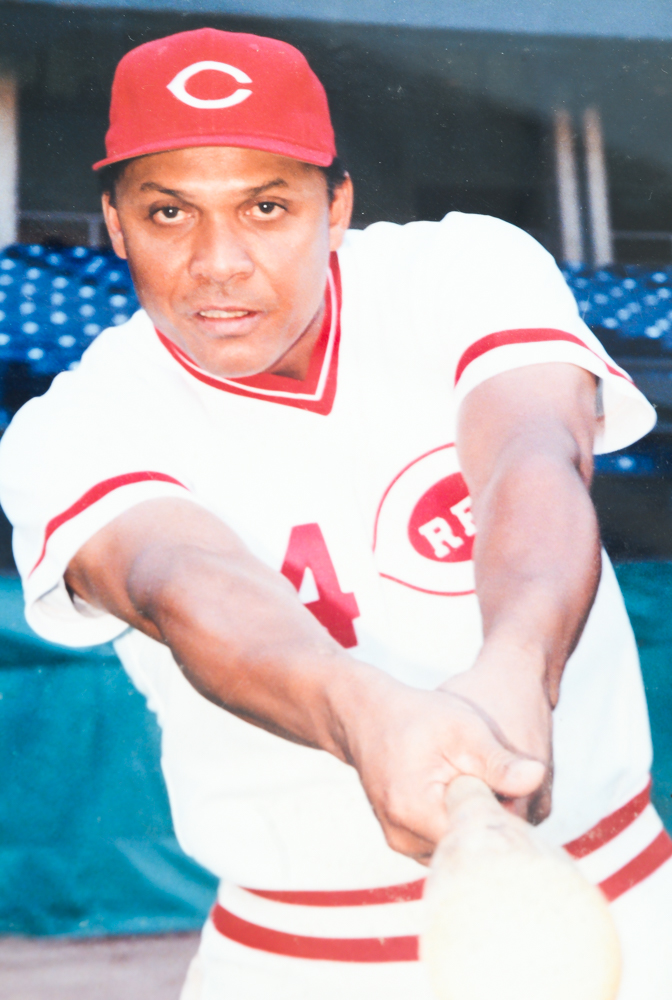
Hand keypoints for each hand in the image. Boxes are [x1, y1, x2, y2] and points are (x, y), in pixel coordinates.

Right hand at [338, 650, 551, 864]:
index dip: (506, 818)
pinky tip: (465, 796)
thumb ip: (498, 760)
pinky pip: (442, 841)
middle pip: (468, 847)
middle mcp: (404, 839)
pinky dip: (458, 823)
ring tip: (483, 788)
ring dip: (474, 824)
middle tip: (504, 788)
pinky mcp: (403, 839)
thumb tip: (537, 777)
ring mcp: (401, 843)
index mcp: (417, 814)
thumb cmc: (414, 717)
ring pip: (456, 846)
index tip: (517, 794)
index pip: (479, 837)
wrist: (366, 715)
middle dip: (491, 823)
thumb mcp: (463, 729)